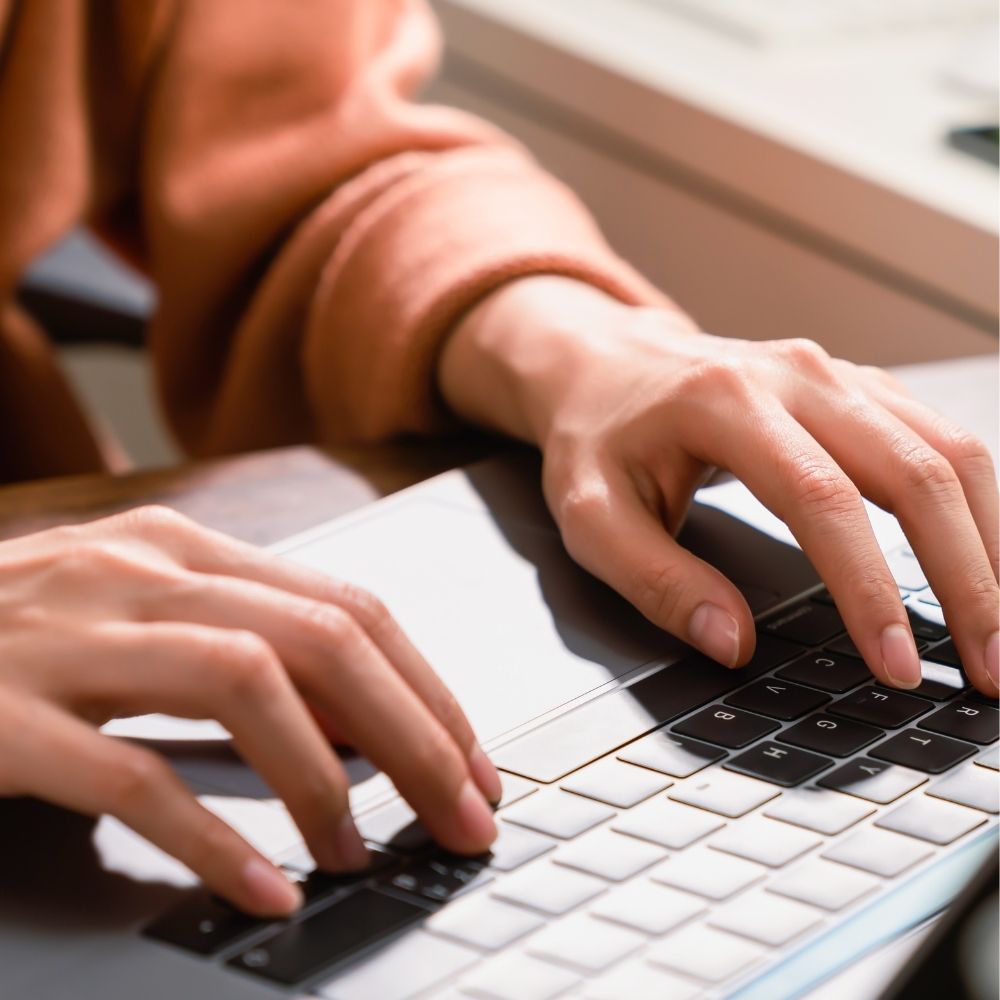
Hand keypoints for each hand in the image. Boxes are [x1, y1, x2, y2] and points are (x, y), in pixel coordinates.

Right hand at [0, 508, 500, 914]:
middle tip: (466, 815)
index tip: (472, 761)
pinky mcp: (4, 714)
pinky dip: (214, 836)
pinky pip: (133, 775)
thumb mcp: (142, 618)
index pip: (349, 607)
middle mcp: (140, 571)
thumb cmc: (17, 636)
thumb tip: (361, 722)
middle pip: (325, 638)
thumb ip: (244, 646)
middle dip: (416, 734)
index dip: (428, 687)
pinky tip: (265, 884)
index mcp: (185, 548)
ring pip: (250, 684)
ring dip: (328, 779)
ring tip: (361, 850)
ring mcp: (71, 636)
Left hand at [439, 276, 998, 695]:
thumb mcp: (591, 515)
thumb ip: (656, 580)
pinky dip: (976, 505)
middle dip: (966, 579)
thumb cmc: (595, 437)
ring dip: (990, 544)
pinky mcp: (855, 387)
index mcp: (725, 402)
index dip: (870, 589)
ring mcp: (834, 375)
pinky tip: (983, 559)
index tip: (897, 665)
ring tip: (999, 629)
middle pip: (915, 471)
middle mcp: (796, 376)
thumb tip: (732, 642)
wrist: (602, 365)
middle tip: (987, 669)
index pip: (822, 501)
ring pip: (948, 450)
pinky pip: (940, 438)